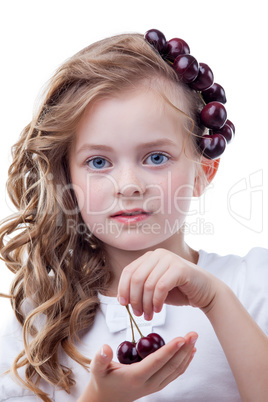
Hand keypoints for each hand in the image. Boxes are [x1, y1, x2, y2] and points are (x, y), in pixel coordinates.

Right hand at [77, 332, 196, 401]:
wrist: (105, 399)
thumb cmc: (102, 381)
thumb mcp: (97, 369)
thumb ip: (100, 358)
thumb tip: (105, 347)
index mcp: (135, 377)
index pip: (156, 362)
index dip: (170, 350)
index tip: (181, 338)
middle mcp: (148, 383)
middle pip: (171, 366)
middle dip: (184, 349)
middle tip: (193, 334)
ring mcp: (154, 386)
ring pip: (175, 371)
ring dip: (186, 355)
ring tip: (194, 340)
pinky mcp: (157, 384)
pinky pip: (174, 374)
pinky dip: (184, 363)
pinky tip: (190, 352)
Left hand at [117, 248, 220, 319]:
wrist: (206, 291)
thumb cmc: (179, 290)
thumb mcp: (154, 288)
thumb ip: (140, 289)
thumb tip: (121, 299)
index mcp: (149, 257)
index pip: (128, 271)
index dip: (122, 289)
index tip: (123, 304)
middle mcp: (158, 254)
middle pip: (136, 278)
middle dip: (134, 299)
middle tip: (138, 314)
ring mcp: (169, 259)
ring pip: (147, 284)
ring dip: (146, 304)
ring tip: (149, 315)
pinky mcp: (180, 268)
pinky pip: (161, 287)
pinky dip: (157, 302)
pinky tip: (158, 310)